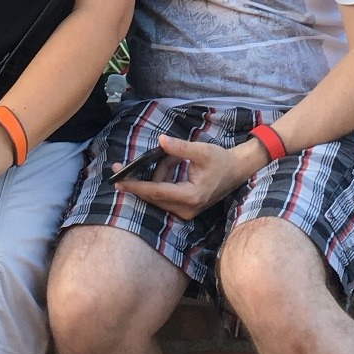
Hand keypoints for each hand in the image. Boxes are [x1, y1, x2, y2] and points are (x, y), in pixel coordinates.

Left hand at [113, 133, 259, 219]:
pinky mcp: (184, 209)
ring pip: (159, 194)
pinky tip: (172, 163)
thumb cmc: (219, 159)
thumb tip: (160, 141)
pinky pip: (164, 194)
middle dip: (139, 180)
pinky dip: (163, 179)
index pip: (156, 192)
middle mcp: (186, 209)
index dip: (136, 187)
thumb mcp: (201, 150)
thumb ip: (180, 148)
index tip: (118, 182)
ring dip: (158, 174)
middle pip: (154, 195)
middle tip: (118, 167)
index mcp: (190, 197)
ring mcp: (185, 212)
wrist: (235, 171)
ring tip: (171, 156)